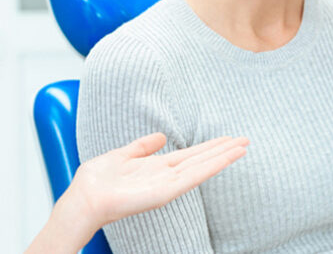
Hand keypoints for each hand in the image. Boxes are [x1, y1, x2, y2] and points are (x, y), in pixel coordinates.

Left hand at [65, 133, 248, 226]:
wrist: (86, 197)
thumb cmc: (97, 180)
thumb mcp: (122, 155)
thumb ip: (142, 146)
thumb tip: (161, 136)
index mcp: (156, 167)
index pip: (189, 155)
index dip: (208, 146)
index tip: (226, 138)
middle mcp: (166, 176)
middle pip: (201, 160)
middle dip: (223, 150)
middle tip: (245, 139)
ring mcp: (169, 185)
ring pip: (203, 167)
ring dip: (223, 156)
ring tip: (244, 146)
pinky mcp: (167, 192)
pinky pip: (194, 176)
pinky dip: (213, 166)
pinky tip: (227, 157)